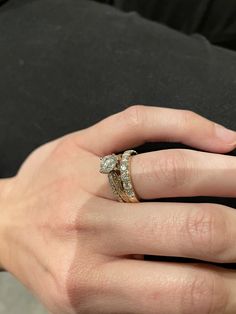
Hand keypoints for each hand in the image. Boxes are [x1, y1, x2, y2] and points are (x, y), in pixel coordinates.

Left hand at [1, 105, 235, 313]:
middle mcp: (88, 230)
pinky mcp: (82, 143)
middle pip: (189, 226)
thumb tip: (212, 282)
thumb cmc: (50, 262)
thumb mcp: (90, 297)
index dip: (233, 289)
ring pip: (171, 169)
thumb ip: (148, 296)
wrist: (7, 224)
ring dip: (227, 175)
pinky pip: (140, 121)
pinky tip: (221, 139)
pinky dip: (188, 125)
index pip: (188, 289)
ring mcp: (83, 178)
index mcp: (90, 283)